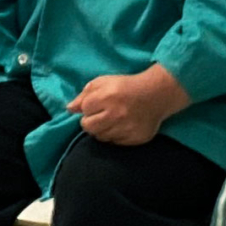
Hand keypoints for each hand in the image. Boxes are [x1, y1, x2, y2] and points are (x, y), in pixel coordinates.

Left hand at [71, 64, 189, 146]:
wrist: (156, 94)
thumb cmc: (125, 87)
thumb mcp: (102, 82)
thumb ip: (84, 95)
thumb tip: (70, 109)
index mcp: (107, 97)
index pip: (84, 110)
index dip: (87, 107)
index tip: (96, 104)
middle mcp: (116, 114)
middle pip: (88, 127)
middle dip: (89, 122)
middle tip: (98, 116)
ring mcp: (127, 128)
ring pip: (100, 137)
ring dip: (101, 130)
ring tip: (110, 121)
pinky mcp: (136, 138)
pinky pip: (115, 142)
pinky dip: (114, 136)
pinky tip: (120, 126)